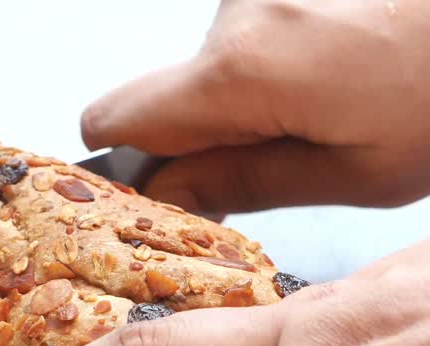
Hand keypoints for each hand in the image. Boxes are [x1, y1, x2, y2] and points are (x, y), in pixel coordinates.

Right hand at [82, 0, 429, 215]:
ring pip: (229, 55)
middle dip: (221, 125)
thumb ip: (247, 183)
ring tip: (357, 91)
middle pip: (177, 88)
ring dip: (270, 84)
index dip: (128, 160)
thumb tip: (173, 195)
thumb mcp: (363, 172)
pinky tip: (363, 55)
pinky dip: (301, 47)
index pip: (114, 119)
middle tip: (307, 143)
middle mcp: (238, 10)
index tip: (169, 186)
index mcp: (241, 71)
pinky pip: (268, 21)